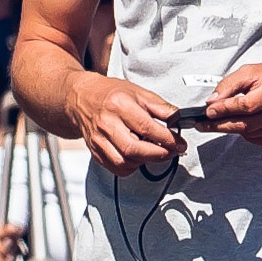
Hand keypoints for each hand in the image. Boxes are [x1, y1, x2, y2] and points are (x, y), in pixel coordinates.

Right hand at [65, 72, 182, 173]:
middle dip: (158, 154)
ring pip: (124, 162)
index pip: (146, 127)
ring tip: (154, 152)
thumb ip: (160, 107)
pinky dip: (132, 166)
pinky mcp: (95, 152)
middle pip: (134, 149)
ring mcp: (99, 140)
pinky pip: (116, 168)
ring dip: (144, 161)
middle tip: (171, 151)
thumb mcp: (138, 92)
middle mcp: (107, 124)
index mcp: (119, 105)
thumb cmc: (110, 93)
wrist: (82, 98)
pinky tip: (138, 157)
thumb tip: (177, 119)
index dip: (167, 138)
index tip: (179, 143)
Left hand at [204, 61, 261, 147]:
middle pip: (244, 124)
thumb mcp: (252, 71)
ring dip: (233, 127)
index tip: (208, 112)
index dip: (224, 109)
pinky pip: (256, 139)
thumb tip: (212, 102)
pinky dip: (246, 132)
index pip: (244, 105)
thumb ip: (229, 85)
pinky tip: (248, 121)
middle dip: (220, 125)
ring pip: (248, 134)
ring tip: (227, 118)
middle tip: (204, 124)